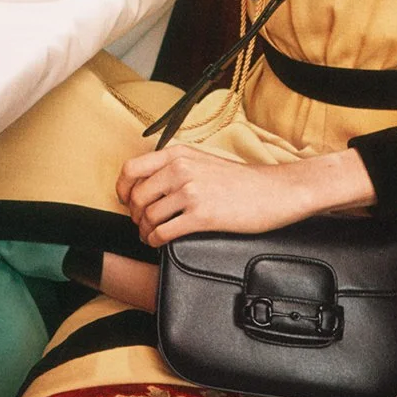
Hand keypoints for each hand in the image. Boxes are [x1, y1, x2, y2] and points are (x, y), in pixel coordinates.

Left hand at [116, 144, 374, 246]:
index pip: (132, 169)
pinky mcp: (202, 215)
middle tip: (140, 223)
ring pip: (148, 216)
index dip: (122, 188)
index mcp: (178, 154)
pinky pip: (164, 232)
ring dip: (144, 230)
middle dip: (134, 214)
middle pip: (137, 196)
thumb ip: (176, 166)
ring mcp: (191, 192)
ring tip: (150, 235)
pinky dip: (156, 240)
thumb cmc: (240, 180)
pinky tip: (159, 243)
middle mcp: (180, 169)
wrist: (274, 191)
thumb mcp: (203, 161)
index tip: (124, 201)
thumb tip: (149, 183)